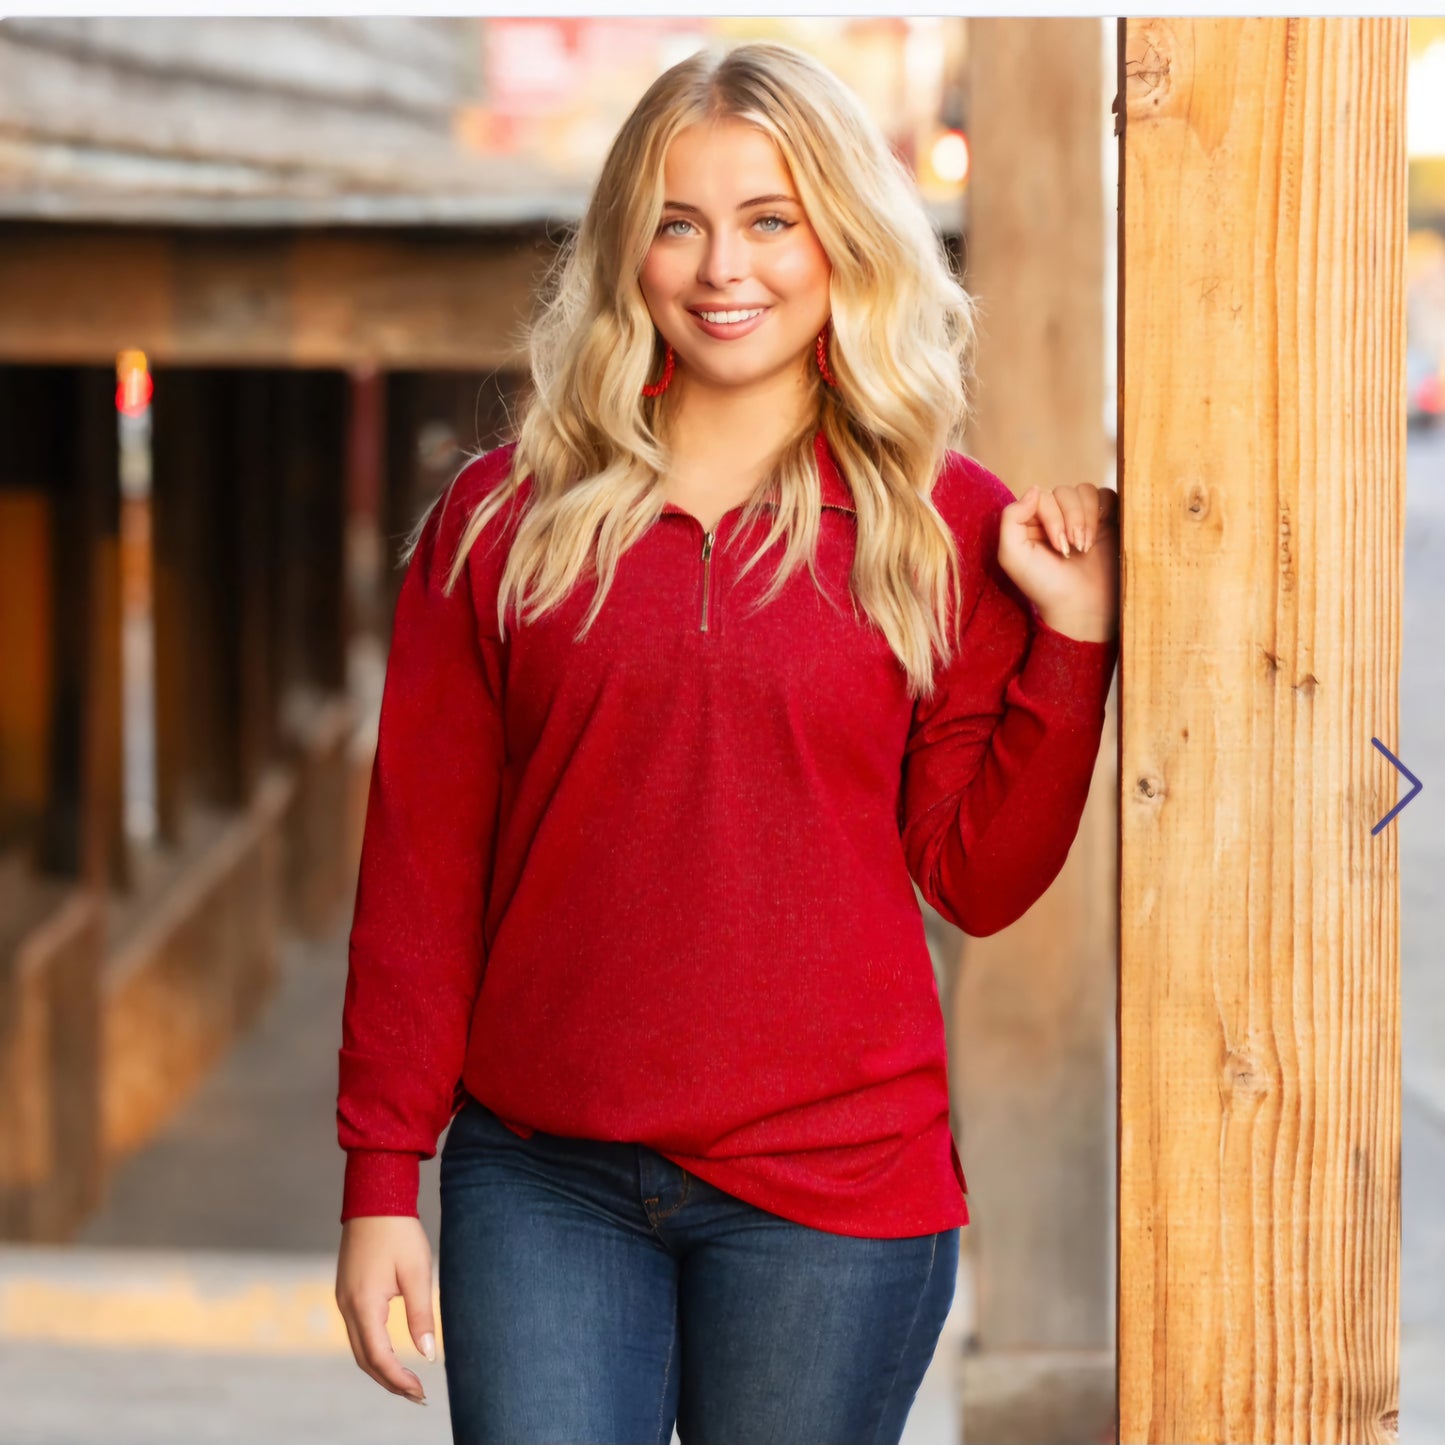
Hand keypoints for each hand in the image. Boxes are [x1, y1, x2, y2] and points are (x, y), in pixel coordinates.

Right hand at [335, 1216, 436, 1405]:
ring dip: (381, 1368)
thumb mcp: (417, 1273)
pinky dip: (373, 1349)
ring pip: (359, 1347)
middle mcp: (347, 1306)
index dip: (399, 1380)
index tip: (422, 1392)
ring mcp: (343, 1299)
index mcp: (364, 1304)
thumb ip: (421, 1316)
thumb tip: (428, 1354)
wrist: (375, 1197)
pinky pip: (357, 1331)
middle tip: (417, 1395)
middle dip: (390, 1381)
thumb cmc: (399, 1232)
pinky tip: (391, 1353)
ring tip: (407, 1381)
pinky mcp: (346, 1291)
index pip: (379, 1357)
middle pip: (365, 1359)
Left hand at [997, 481, 1117, 640]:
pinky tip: (1100, 537)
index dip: (1051, 517)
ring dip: (1087, 518)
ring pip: (1085, 491)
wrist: (1081, 606)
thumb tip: (1034, 488)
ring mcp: (1080, 517)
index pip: (1041, 496)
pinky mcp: (1105, 520)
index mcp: (1030, 521)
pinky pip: (1106, 496)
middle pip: (1064, 492)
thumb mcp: (1012, 555)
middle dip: (1071, 520)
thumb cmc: (1044, 585)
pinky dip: (1103, 512)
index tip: (1058, 547)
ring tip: (1085, 547)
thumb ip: (1011, 518)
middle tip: (1072, 550)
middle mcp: (1054, 516)